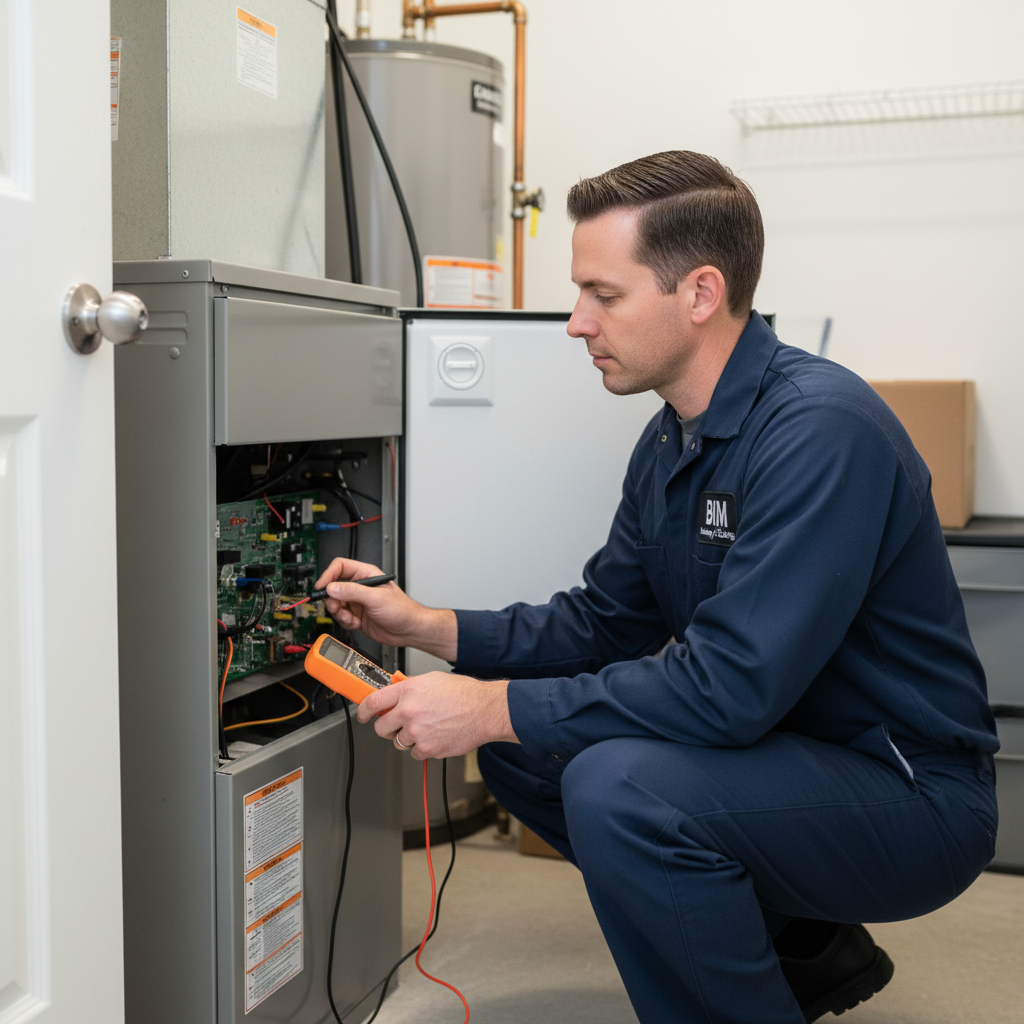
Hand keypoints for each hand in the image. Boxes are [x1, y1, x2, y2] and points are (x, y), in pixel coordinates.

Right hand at [315, 558, 456, 659]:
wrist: (408, 630)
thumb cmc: (402, 609)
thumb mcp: (376, 598)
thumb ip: (353, 592)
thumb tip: (332, 587)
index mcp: (366, 574)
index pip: (340, 567)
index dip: (328, 575)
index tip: (322, 586)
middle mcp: (360, 587)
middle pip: (334, 587)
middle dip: (333, 600)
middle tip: (338, 607)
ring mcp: (357, 601)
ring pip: (335, 604)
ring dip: (340, 613)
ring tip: (351, 618)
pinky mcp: (356, 615)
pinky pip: (341, 617)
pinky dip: (346, 622)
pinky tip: (357, 624)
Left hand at [356, 672, 517, 759]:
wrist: (485, 710)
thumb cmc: (464, 693)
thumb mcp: (431, 680)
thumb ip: (409, 688)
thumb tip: (394, 694)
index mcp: (408, 691)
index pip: (373, 702)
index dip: (363, 711)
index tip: (363, 715)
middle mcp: (409, 711)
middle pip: (381, 728)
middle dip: (386, 728)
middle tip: (396, 725)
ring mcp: (417, 732)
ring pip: (398, 742)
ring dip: (407, 738)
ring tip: (425, 728)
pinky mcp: (428, 749)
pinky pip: (415, 754)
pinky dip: (423, 748)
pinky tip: (435, 736)